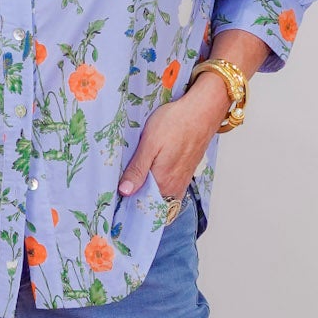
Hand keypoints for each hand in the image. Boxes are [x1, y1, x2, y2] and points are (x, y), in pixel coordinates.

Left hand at [117, 74, 230, 200]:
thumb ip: (137, 169)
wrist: (202, 111)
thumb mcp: (149, 143)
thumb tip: (125, 192)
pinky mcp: (186, 173)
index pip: (141, 205)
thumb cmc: (176, 122)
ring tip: (132, 186)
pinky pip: (170, 190)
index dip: (127, 206)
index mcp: (161, 181)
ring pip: (161, 198)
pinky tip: (151, 179)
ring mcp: (181, 181)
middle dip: (136, 202)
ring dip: (148, 196)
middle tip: (119, 194)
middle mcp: (173, 186)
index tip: (114, 202)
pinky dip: (160, 189)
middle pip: (151, 204)